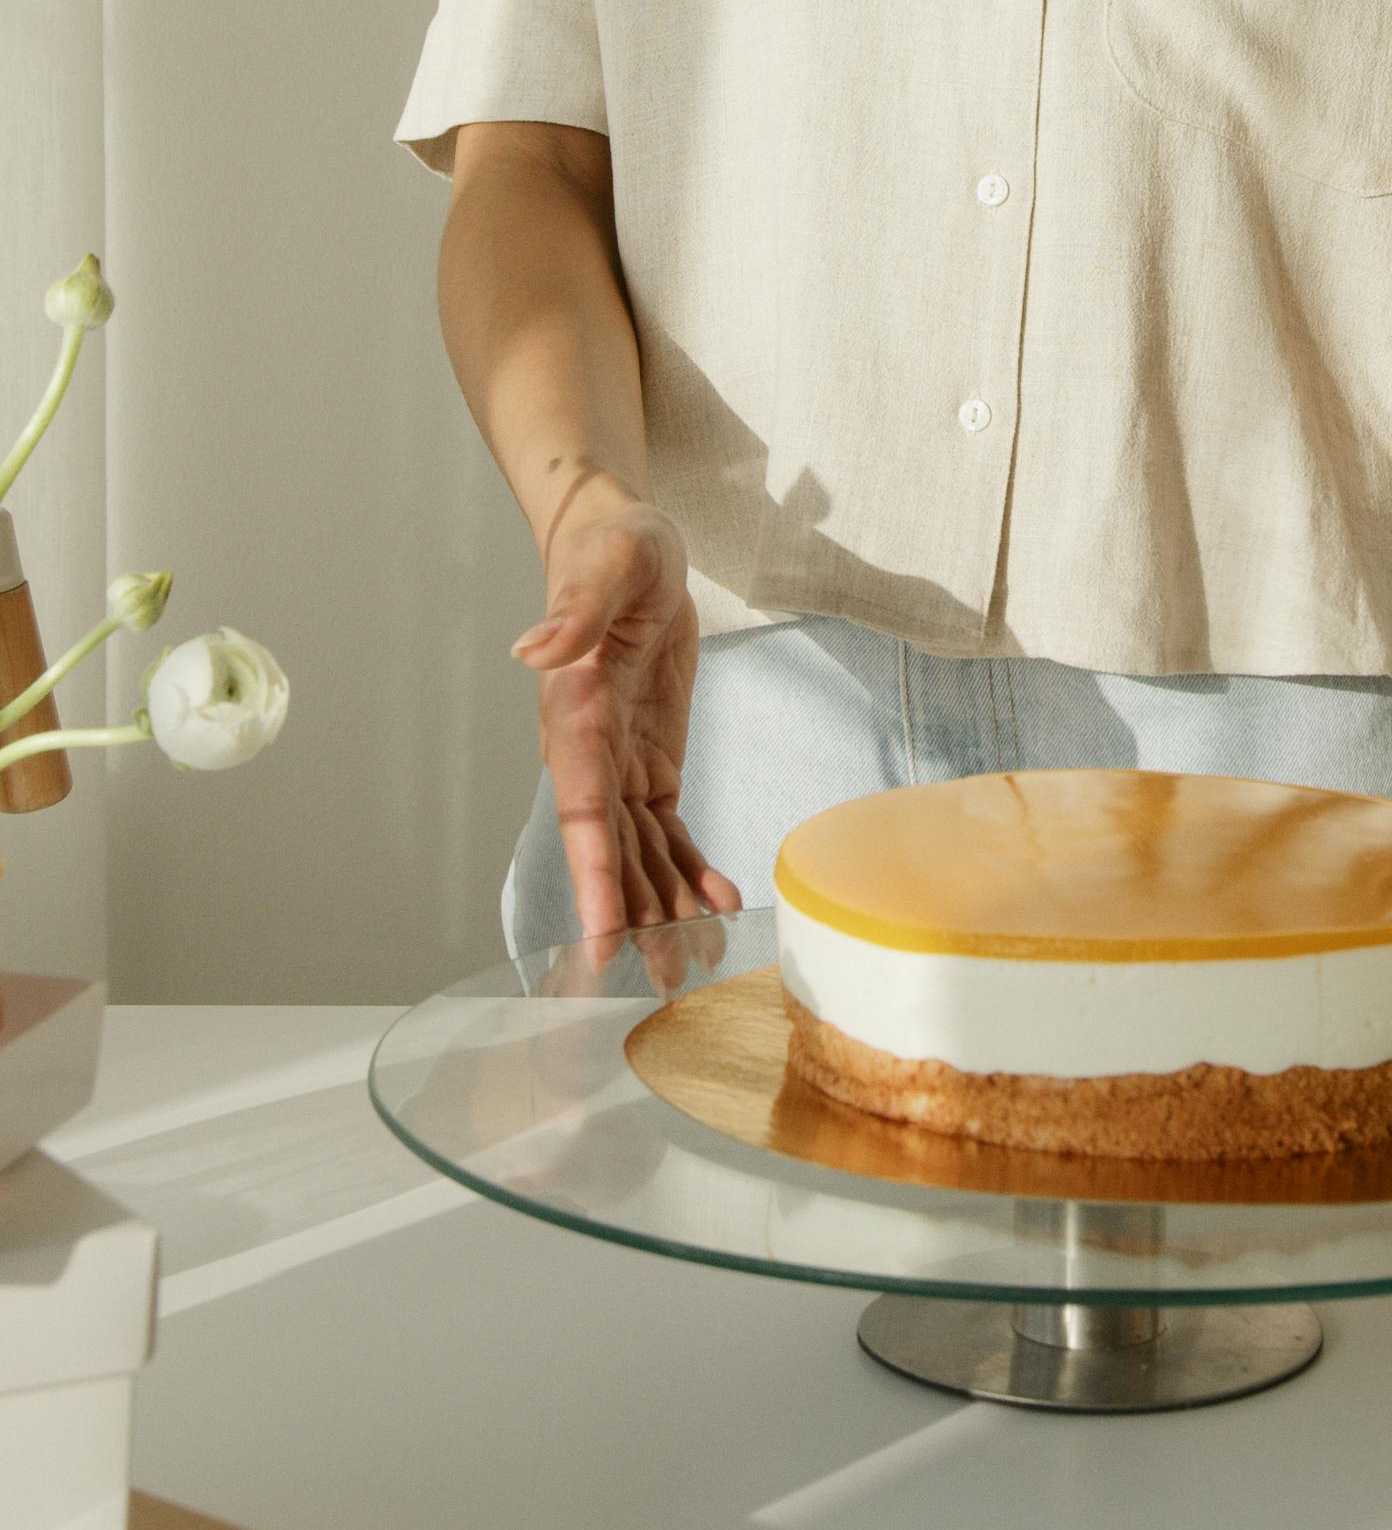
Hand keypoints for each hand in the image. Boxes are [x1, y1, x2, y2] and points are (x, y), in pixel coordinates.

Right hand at [510, 483, 740, 942]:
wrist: (631, 547)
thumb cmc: (615, 548)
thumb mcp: (609, 564)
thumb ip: (576, 610)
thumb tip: (533, 651)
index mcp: (574, 717)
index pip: (582, 812)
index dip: (593, 878)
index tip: (600, 940)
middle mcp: (589, 755)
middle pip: (611, 853)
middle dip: (633, 919)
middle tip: (663, 982)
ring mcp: (620, 764)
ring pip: (639, 855)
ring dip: (664, 909)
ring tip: (694, 966)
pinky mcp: (651, 762)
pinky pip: (668, 829)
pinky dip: (692, 868)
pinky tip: (721, 903)